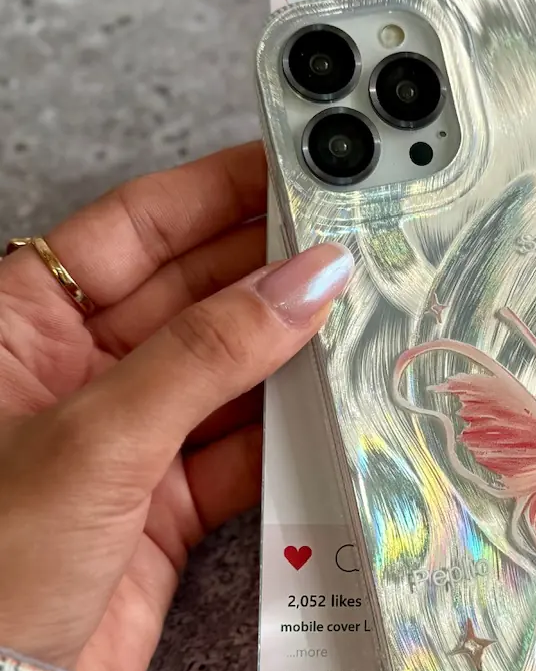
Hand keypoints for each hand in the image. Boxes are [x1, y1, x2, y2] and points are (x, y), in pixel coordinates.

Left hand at [0, 143, 351, 670]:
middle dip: (271, 269)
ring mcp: (124, 436)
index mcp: (23, 322)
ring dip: (291, 350)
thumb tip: (306, 279)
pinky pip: (239, 447)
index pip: (135, 228)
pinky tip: (338, 404)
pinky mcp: (162, 502)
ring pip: (226, 371)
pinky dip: (288, 432)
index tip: (295, 167)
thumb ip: (208, 353)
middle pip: (191, 293)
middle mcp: (76, 370)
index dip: (216, 192)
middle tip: (355, 242)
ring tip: (366, 313)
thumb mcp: (99, 436)